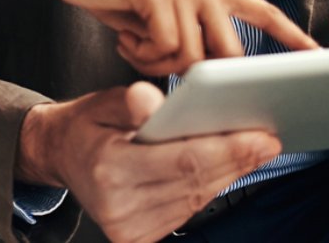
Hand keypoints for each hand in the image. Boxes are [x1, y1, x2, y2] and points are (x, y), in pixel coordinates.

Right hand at [16, 83, 280, 242]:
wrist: (59, 156)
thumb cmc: (86, 125)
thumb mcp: (100, 103)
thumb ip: (129, 102)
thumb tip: (153, 99)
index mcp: (109, 168)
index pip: (182, 162)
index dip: (227, 150)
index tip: (261, 136)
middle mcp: (119, 205)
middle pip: (196, 183)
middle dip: (237, 160)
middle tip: (268, 139)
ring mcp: (129, 227)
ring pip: (196, 199)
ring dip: (228, 174)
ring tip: (254, 150)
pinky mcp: (138, 237)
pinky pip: (186, 210)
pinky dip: (208, 187)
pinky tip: (225, 168)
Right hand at [41, 0, 316, 75]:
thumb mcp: (159, 17)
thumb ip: (188, 36)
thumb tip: (210, 77)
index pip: (263, 11)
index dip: (292, 37)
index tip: (319, 57)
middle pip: (230, 54)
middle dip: (200, 78)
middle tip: (159, 68)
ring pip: (194, 57)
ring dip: (159, 66)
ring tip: (134, 48)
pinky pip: (165, 47)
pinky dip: (142, 56)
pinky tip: (124, 41)